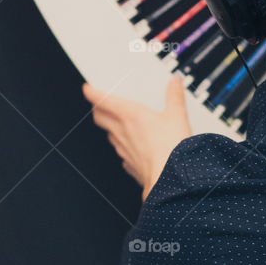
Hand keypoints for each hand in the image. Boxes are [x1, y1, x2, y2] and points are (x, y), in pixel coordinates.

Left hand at [83, 75, 192, 201]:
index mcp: (130, 115)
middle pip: (100, 117)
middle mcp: (122, 131)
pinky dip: (122, 146)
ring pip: (109, 134)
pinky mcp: (129, 163)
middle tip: (99, 104)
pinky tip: (132, 146)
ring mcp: (123, 149)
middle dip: (97, 109)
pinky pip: (121, 151)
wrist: (169, 180)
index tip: (88, 89)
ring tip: (117, 123)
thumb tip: (174, 84)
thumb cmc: (171, 149)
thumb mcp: (178, 117)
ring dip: (109, 127)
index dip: (92, 93)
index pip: (103, 101)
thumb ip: (175, 98)